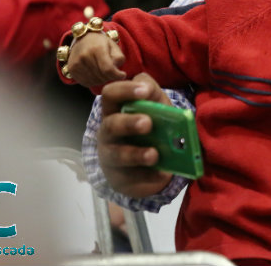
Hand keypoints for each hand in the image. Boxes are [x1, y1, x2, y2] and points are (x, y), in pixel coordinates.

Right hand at [66, 31, 125, 86]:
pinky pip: (86, 83)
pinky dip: (94, 81)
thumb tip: (117, 72)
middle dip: (111, 77)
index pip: (108, 69)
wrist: (83, 38)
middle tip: (113, 71)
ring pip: (95, 81)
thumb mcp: (114, 46)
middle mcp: (84, 56)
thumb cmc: (101, 43)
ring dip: (103, 80)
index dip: (117, 75)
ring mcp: (76, 63)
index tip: (123, 75)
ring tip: (104, 71)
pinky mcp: (71, 69)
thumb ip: (119, 58)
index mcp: (97, 49)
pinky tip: (96, 74)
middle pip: (102, 76)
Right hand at [98, 73, 173, 197]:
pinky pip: (131, 178)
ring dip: (136, 154)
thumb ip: (153, 94)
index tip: (144, 91)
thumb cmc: (151, 127)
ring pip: (117, 155)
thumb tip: (151, 90)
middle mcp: (108, 132)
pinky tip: (162, 174)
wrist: (151, 162)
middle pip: (111, 125)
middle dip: (129, 123)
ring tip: (154, 154)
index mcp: (115, 109)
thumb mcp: (156, 106)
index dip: (125, 90)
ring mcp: (111, 157)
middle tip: (147, 123)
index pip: (111, 94)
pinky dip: (149, 176)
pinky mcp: (120, 179)